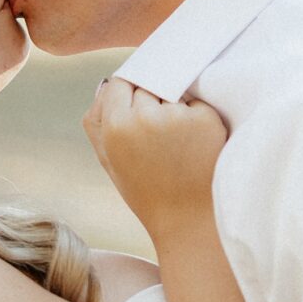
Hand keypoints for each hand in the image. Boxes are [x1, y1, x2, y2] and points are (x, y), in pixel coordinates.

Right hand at [84, 76, 225, 234]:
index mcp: (116, 126)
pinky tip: (194, 143)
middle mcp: (145, 117)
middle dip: (150, 100)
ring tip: (176, 140)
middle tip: (158, 133)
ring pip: (172, 91)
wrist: (190, 218)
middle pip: (146, 84)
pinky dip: (196, 116)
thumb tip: (107, 84)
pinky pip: (196, 102)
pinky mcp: (206, 119)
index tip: (135, 113)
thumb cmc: (146, 190)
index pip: (119, 83)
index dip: (127, 97)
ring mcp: (178, 117)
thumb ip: (96, 120)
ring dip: (173, 105)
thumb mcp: (108, 159)